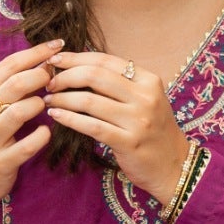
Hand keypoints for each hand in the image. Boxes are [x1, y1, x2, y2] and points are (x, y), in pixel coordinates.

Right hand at [0, 44, 60, 223]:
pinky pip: (27, 145)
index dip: (35, 53)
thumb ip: (0, 91)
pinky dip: (42, 136)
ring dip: (40, 104)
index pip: (6, 66)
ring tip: (47, 104)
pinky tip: (46, 132)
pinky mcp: (0, 163)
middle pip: (15, 84)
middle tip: (55, 77)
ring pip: (20, 111)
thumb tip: (35, 66)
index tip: (56, 45)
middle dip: (41, 75)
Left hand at [49, 50, 192, 207]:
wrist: (174, 166)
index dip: (76, 58)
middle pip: (95, 76)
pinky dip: (69, 119)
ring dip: (63, 99)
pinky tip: (55, 116)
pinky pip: (91, 126)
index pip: (105, 60)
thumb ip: (118, 84)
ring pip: (89, 101)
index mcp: (149, 80)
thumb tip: (78, 67)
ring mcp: (138, 120)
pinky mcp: (128, 142)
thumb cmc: (153, 130)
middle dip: (66, 76)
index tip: (55, 61)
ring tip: (49, 100)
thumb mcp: (145, 99)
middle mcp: (145, 97)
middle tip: (49, 83)